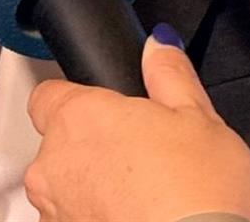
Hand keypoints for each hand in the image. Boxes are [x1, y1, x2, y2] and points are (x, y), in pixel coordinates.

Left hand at [25, 29, 249, 221]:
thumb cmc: (202, 196)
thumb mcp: (201, 118)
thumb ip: (170, 74)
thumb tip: (159, 45)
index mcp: (79, 118)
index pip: (47, 95)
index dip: (78, 99)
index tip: (107, 109)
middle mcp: (53, 166)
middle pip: (59, 145)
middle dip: (94, 148)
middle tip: (144, 155)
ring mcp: (55, 213)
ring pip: (66, 190)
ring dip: (94, 190)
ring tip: (148, 196)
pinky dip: (99, 220)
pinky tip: (139, 220)